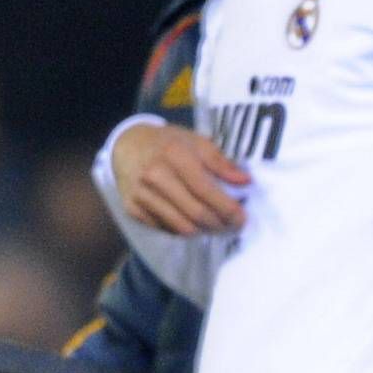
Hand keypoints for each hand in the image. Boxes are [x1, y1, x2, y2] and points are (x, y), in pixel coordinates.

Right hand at [111, 120, 248, 235]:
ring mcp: (141, 195)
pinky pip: (165, 229)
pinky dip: (182, 229)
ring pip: (181, 227)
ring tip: (215, 225)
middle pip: (195, 213)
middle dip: (219, 224)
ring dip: (203, 231)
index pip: (206, 190)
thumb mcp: (195, 141)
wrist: (127, 146)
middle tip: (232, 226)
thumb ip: (220, 162)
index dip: (227, 209)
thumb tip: (245, 181)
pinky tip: (191, 221)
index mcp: (174, 155)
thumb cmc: (168, 143)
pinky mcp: (133, 210)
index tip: (241, 218)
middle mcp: (155, 176)